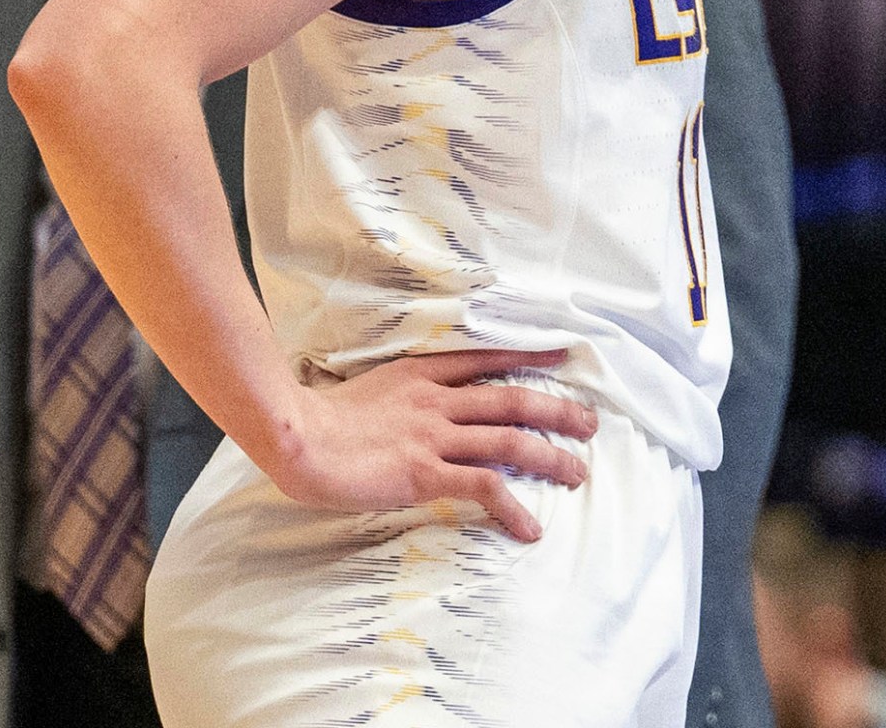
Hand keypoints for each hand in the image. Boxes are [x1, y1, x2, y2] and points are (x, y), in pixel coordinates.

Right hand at [262, 348, 596, 537]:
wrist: (294, 436)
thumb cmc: (316, 420)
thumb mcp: (365, 390)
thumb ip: (396, 396)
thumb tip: (405, 408)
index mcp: (420, 375)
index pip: (486, 360)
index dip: (528, 358)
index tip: (563, 358)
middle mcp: (436, 401)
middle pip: (512, 399)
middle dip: (558, 409)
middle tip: (591, 422)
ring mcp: (434, 436)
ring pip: (510, 440)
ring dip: (551, 456)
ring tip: (578, 472)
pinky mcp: (427, 473)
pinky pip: (484, 487)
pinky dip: (513, 508)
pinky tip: (531, 527)